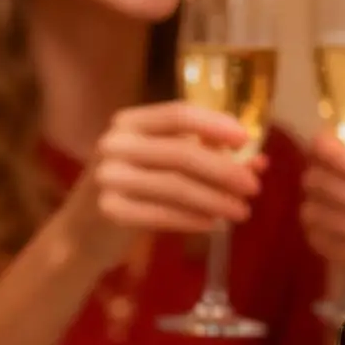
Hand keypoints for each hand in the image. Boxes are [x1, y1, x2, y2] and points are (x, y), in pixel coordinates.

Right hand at [66, 102, 264, 251]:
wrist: (85, 230)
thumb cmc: (135, 189)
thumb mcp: (165, 164)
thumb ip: (207, 155)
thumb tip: (259, 161)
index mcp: (129, 121)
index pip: (178, 114)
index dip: (215, 124)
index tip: (247, 139)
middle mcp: (115, 143)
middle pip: (181, 152)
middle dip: (224, 170)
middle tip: (255, 187)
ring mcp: (108, 176)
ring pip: (175, 186)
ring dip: (215, 200)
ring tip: (242, 212)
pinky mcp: (109, 209)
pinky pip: (161, 214)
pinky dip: (192, 219)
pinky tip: (213, 224)